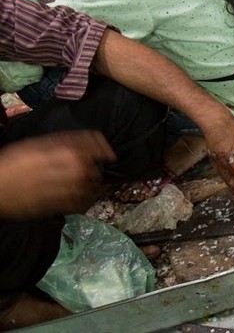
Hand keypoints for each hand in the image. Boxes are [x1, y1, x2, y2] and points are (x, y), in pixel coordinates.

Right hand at [0, 130, 114, 217]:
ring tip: (85, 186)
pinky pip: (82, 204)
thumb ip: (62, 142)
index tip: (109, 154)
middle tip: (88, 171)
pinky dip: (84, 202)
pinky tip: (79, 199)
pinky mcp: (61, 206)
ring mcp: (69, 189)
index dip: (104, 149)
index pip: (95, 145)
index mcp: (66, 150)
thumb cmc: (12, 163)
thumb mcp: (36, 145)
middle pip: (95, 168)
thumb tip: (85, 140)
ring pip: (92, 187)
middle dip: (93, 169)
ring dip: (92, 186)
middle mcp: (72, 169)